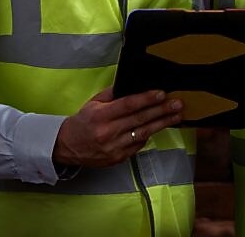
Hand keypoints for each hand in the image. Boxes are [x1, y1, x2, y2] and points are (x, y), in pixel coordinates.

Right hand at [52, 87, 182, 168]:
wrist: (67, 146)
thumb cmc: (82, 122)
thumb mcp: (93, 103)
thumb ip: (112, 95)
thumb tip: (132, 86)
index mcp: (101, 115)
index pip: (128, 105)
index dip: (146, 99)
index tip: (161, 94)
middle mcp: (108, 132)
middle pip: (140, 119)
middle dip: (161, 111)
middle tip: (177, 104)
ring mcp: (114, 147)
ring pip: (143, 134)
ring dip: (161, 124)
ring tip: (176, 116)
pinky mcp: (118, 158)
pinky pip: (138, 145)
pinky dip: (148, 135)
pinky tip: (158, 127)